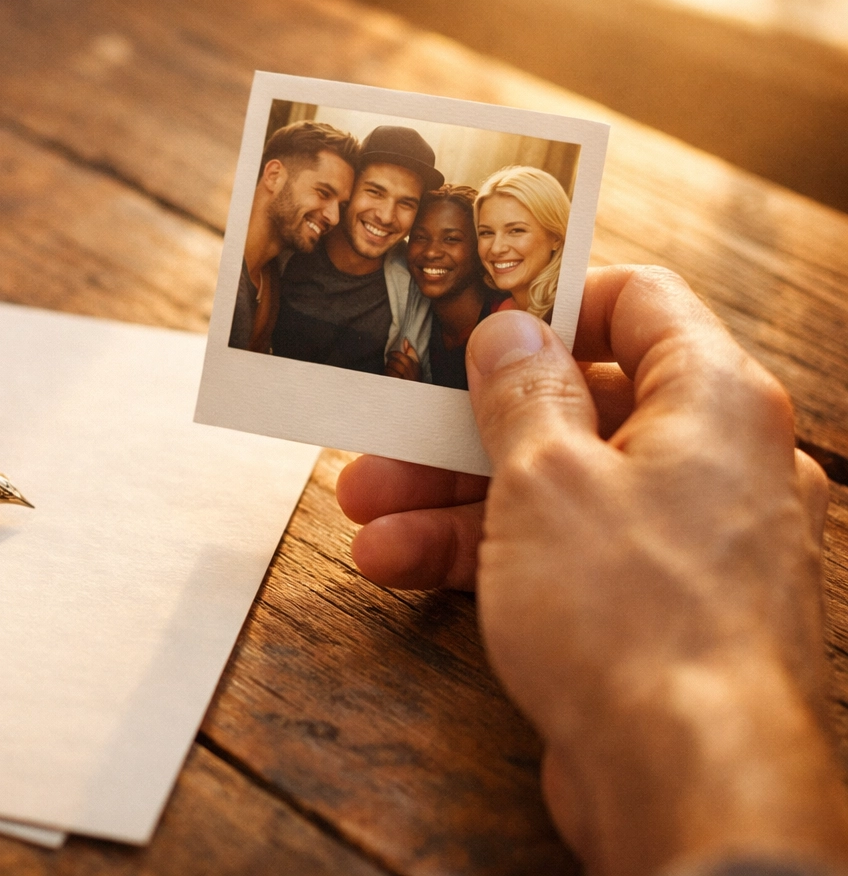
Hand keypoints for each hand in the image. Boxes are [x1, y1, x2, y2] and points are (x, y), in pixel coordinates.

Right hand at [336, 265, 847, 873]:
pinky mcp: (658, 609)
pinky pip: (566, 554)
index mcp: (716, 399)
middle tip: (387, 433)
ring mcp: (690, 540)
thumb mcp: (545, 476)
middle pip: (577, 405)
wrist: (689, 780)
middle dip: (464, 424)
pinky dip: (489, 553)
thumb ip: (522, 390)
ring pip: (558, 488)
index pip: (638, 302)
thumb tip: (511, 330)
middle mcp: (717, 461)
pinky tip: (402, 568)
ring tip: (366, 514)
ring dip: (453, 497)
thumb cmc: (636, 618)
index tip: (472, 321)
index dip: (548, 302)